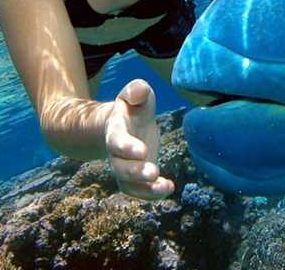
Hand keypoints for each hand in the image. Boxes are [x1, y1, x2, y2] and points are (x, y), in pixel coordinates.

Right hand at [104, 79, 173, 199]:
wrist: (125, 124)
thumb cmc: (132, 107)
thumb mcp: (135, 93)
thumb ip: (136, 90)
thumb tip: (138, 93)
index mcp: (115, 131)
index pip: (117, 141)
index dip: (127, 147)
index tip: (142, 151)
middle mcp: (116, 154)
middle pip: (121, 168)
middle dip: (136, 172)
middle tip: (153, 172)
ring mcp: (124, 168)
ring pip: (129, 184)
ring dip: (146, 189)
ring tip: (165, 187)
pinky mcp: (135, 178)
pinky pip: (140, 191)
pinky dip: (153, 193)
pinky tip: (169, 187)